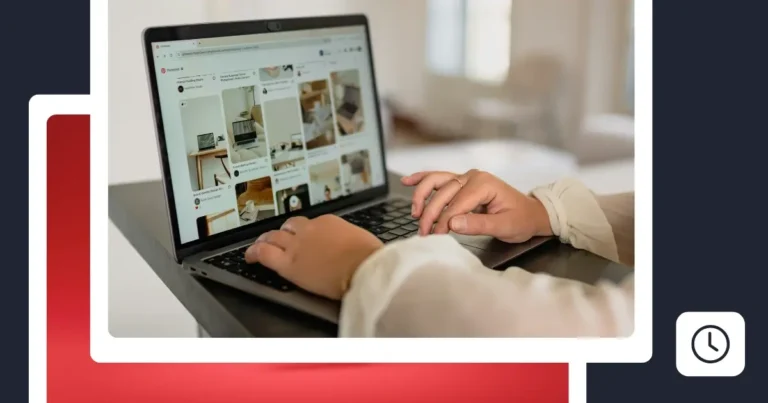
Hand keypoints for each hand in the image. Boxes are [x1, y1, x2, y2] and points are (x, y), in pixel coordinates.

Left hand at [244, 215, 382, 299]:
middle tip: (277, 237)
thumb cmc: (370, 257)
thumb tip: (352, 246)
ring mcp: (297, 246)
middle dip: (282, 232)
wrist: (364, 268)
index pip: (310, 224)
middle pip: (289, 227)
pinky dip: (254, 253)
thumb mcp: (362, 240)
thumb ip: (350, 241)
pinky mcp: (289, 264)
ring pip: (273, 237)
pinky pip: (264, 254)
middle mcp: (309, 230)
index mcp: (329, 222)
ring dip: (266, 240)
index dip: (304, 231)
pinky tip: (249, 257)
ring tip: (259, 245)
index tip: (304, 237)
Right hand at [402, 169, 552, 242]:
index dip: (443, 221)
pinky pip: (438, 178)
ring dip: (421, 196)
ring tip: (415, 214)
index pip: (456, 204)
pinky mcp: (462, 182)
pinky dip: (422, 179)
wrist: (531, 213)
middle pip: (442, 193)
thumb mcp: (505, 226)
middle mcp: (473, 176)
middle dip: (430, 214)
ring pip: (436, 181)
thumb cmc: (521, 219)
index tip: (436, 237)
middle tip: (424, 233)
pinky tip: (407, 181)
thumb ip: (479, 225)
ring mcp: (466, 177)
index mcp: (484, 184)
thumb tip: (452, 223)